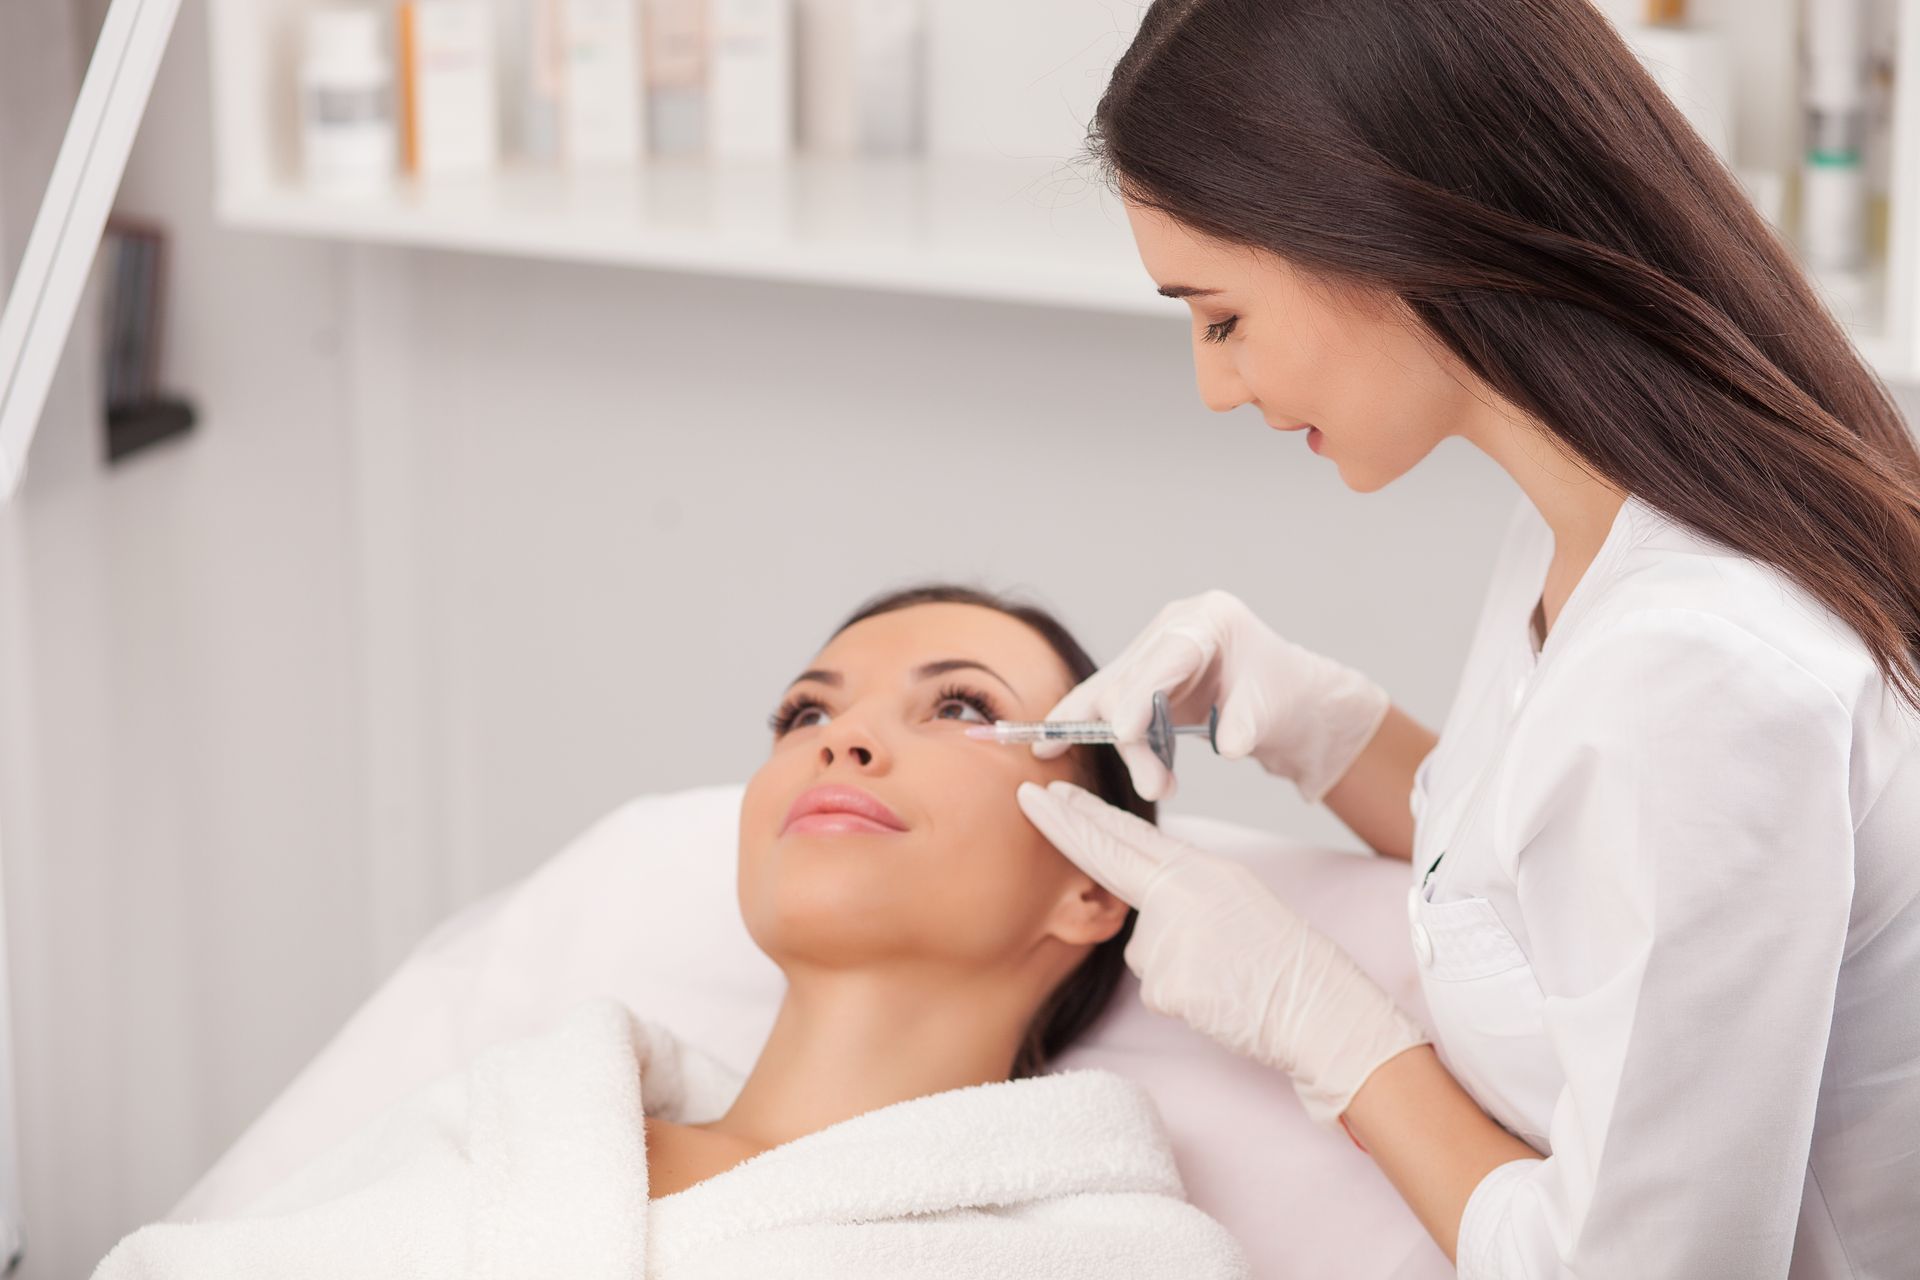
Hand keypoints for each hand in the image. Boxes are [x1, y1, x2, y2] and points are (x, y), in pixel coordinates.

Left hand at [1018, 778, 1427, 1126]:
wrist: (1322, 1010)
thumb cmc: (1286, 961)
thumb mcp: (1237, 902)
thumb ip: (1184, 895)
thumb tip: (1145, 915)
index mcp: (1203, 871)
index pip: (1131, 839)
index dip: (1087, 817)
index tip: (1052, 794)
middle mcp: (1181, 894)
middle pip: (1108, 857)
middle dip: (1066, 827)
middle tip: (1028, 797)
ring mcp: (1169, 938)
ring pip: (1144, 952)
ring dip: (1176, 967)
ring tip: (1227, 975)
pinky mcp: (1165, 984)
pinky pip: (1159, 991)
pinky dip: (1187, 999)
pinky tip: (1222, 999)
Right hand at [1034, 590, 1388, 801]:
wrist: (1292, 700)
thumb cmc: (1286, 697)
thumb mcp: (1275, 709)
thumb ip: (1249, 722)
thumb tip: (1230, 745)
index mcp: (1209, 620)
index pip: (1167, 655)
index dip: (1139, 694)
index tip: (1123, 734)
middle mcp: (1173, 627)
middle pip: (1131, 679)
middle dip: (1133, 738)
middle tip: (1157, 787)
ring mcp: (1155, 650)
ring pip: (1112, 693)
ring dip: (1122, 745)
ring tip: (1153, 786)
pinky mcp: (1143, 677)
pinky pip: (1109, 702)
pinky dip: (1091, 729)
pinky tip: (1049, 745)